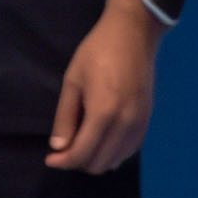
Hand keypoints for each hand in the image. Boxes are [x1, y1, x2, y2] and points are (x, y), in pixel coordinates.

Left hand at [47, 0, 162, 171]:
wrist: (134, 34)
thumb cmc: (97, 52)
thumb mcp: (72, 81)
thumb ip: (65, 117)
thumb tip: (59, 148)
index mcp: (104, 113)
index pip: (82, 154)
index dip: (63, 162)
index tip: (50, 158)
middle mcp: (125, 124)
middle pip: (99, 164)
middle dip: (78, 161)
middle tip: (65, 147)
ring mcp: (140, 124)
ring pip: (115, 161)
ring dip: (96, 158)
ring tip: (83, 140)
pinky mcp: (147, 120)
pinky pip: (129, 150)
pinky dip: (112, 152)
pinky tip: (102, 138)